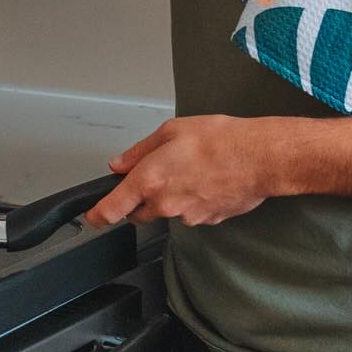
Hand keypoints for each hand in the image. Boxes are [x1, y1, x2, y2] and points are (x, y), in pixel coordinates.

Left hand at [83, 116, 271, 228]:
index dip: (97, 216)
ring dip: (170, 197)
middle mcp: (165, 204)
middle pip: (139, 212)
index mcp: (150, 180)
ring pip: (167, 212)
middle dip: (140, 198)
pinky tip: (207, 180)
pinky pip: (190, 213)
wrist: (260, 158)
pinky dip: (192, 200)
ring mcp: (187, 216)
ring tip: (191, 170)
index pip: (112, 209)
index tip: (92, 216)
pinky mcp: (207, 220)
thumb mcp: (171, 131)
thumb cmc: (220, 140)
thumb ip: (139, 151)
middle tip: (157, 173)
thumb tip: (120, 163)